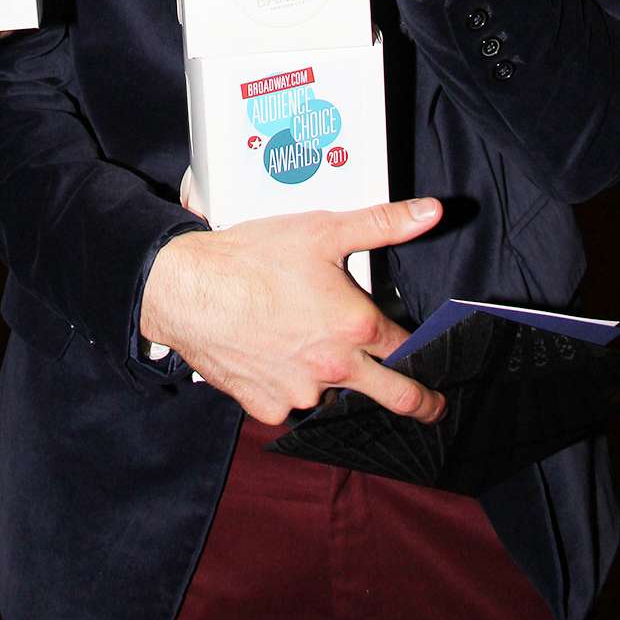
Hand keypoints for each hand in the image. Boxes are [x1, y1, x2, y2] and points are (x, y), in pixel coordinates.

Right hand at [140, 198, 445, 424]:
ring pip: (331, 394)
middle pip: (395, 396)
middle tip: (431, 406)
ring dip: (330, 379)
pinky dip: (285, 385)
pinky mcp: (267, 406)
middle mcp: (334, 368)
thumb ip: (381, 224)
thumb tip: (431, 212)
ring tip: (303, 343)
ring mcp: (300, 393)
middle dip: (420, 402)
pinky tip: (271, 355)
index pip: (408, 348)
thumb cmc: (251, 258)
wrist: (188, 289)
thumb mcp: (322, 231)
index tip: (427, 354)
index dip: (421, 348)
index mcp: (355, 326)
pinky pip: (287, 402)